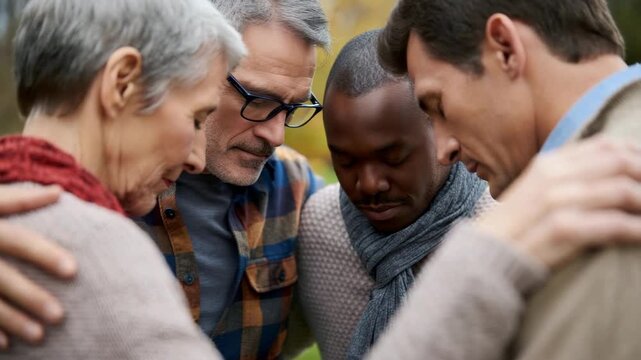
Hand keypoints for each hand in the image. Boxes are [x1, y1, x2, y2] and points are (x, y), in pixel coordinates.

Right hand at [0, 185, 76, 348]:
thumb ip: (18, 198)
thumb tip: (58, 192)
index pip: (19, 240)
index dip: (45, 253)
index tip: (74, 270)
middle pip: (2, 276)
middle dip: (30, 296)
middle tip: (60, 315)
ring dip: (12, 319)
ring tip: (40, 335)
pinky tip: (7, 343)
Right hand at [476, 136, 640, 267]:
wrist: (485, 256)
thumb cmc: (515, 227)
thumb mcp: (536, 190)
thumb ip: (567, 176)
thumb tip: (610, 173)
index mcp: (549, 163)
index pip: (606, 145)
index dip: (638, 153)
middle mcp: (554, 176)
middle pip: (620, 163)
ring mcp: (557, 201)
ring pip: (623, 191)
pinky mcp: (563, 229)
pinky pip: (614, 225)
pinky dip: (637, 230)